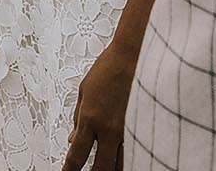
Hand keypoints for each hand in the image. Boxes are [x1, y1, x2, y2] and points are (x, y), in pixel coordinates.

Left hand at [62, 39, 137, 170]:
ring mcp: (130, 130)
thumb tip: (73, 139)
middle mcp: (110, 129)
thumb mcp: (84, 91)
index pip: (78, 155)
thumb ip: (78, 118)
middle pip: (101, 167)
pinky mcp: (145, 127)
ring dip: (111, 170)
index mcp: (90, 119)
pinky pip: (136, 151)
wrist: (133, 55)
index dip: (70, 169)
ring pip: (122, 164)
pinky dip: (129, 159)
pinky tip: (125, 162)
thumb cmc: (107, 69)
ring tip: (104, 170)